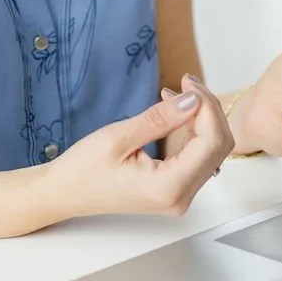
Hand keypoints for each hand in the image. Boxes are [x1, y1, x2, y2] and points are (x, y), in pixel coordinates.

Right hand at [47, 74, 234, 217]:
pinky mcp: (174, 190)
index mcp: (169, 187)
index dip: (206, 107)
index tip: (186, 82)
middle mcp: (181, 198)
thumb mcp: (118, 137)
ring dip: (201, 118)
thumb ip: (160, 119)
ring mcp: (179, 196)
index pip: (211, 142)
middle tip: (185, 82)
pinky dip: (193, 131)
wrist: (63, 194)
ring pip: (211, 151)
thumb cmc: (83, 169)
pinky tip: (175, 112)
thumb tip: (194, 100)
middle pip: (218, 147)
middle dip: (208, 110)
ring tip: (176, 93)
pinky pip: (198, 157)